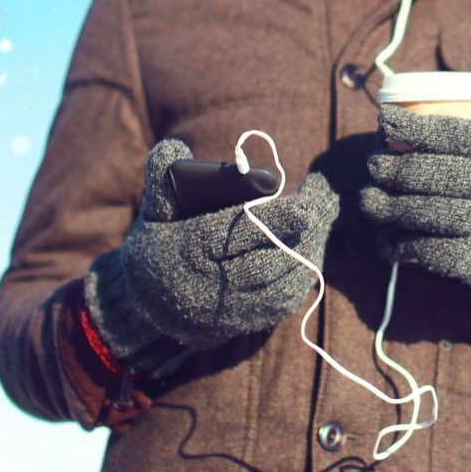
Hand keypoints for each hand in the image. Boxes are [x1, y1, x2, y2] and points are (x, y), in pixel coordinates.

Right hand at [85, 138, 338, 373]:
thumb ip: (163, 179)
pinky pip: (280, 304)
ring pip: (278, 286)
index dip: (271, 222)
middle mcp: (207, 286)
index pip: (233, 236)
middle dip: (298, 235)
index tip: (303, 207)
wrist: (147, 307)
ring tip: (322, 220)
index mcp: (186, 251)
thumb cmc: (159, 245)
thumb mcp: (153, 212)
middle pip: (263, 263)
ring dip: (306, 253)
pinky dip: (301, 276)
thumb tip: (174, 147)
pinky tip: (311, 249)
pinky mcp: (242, 324)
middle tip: (322, 204)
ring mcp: (226, 311)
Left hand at [360, 105, 470, 331]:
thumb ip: (465, 146)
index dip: (419, 128)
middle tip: (372, 165)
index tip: (385, 121)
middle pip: (438, 174)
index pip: (462, 137)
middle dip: (395, 168)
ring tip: (368, 201)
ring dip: (388, 207)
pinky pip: (428, 250)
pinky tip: (385, 239)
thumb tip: (391, 126)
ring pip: (427, 212)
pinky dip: (399, 245)